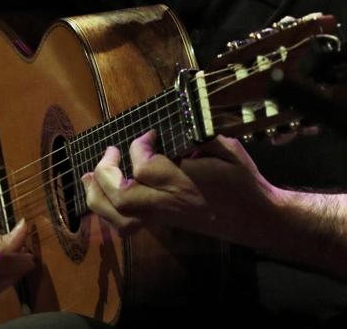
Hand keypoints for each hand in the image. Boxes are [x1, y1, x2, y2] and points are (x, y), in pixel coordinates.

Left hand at [80, 131, 277, 246]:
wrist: (256, 218)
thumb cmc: (243, 181)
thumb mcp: (228, 148)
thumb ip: (199, 135)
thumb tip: (177, 121)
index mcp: (186, 181)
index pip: (145, 166)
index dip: (139, 145)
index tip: (148, 133)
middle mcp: (170, 202)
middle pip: (123, 196)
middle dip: (106, 173)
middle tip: (110, 152)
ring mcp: (164, 217)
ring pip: (120, 217)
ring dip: (98, 196)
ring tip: (90, 176)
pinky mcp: (163, 224)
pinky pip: (127, 225)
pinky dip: (108, 211)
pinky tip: (103, 194)